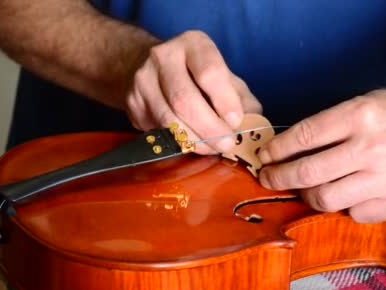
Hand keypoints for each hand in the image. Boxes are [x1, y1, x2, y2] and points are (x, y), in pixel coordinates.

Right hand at [127, 30, 261, 153]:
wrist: (151, 68)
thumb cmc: (198, 75)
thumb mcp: (226, 78)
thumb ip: (243, 100)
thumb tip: (253, 127)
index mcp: (193, 44)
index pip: (209, 73)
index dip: (225, 102)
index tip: (236, 122)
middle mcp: (164, 56)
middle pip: (185, 100)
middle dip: (210, 129)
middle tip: (226, 144)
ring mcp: (143, 80)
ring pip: (169, 120)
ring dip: (195, 141)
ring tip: (212, 148)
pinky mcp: (133, 103)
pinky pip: (157, 130)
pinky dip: (178, 143)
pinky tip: (192, 144)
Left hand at [257, 88, 385, 222]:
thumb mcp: (363, 104)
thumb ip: (329, 126)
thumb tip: (285, 151)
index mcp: (361, 115)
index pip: (304, 137)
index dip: (277, 150)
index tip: (265, 156)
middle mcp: (372, 147)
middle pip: (309, 173)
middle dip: (279, 178)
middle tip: (269, 178)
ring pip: (326, 199)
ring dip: (308, 196)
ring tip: (306, 188)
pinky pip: (354, 213)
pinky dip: (344, 206)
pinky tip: (347, 193)